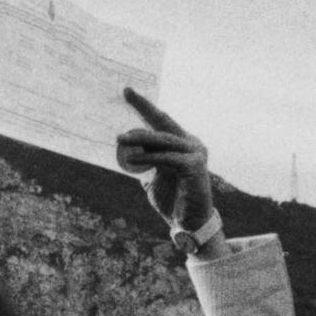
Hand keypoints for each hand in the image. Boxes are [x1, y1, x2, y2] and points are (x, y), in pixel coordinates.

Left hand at [116, 89, 214, 231]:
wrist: (188, 224)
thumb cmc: (172, 201)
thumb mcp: (153, 177)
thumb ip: (146, 163)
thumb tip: (129, 152)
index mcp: (181, 143)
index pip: (160, 121)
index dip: (144, 106)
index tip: (127, 91)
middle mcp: (191, 143)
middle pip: (162, 122)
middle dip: (144, 107)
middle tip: (126, 92)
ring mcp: (195, 153)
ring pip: (162, 140)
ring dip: (139, 139)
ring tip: (120, 139)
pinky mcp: (194, 166)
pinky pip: (166, 158)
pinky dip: (149, 159)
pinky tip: (133, 161)